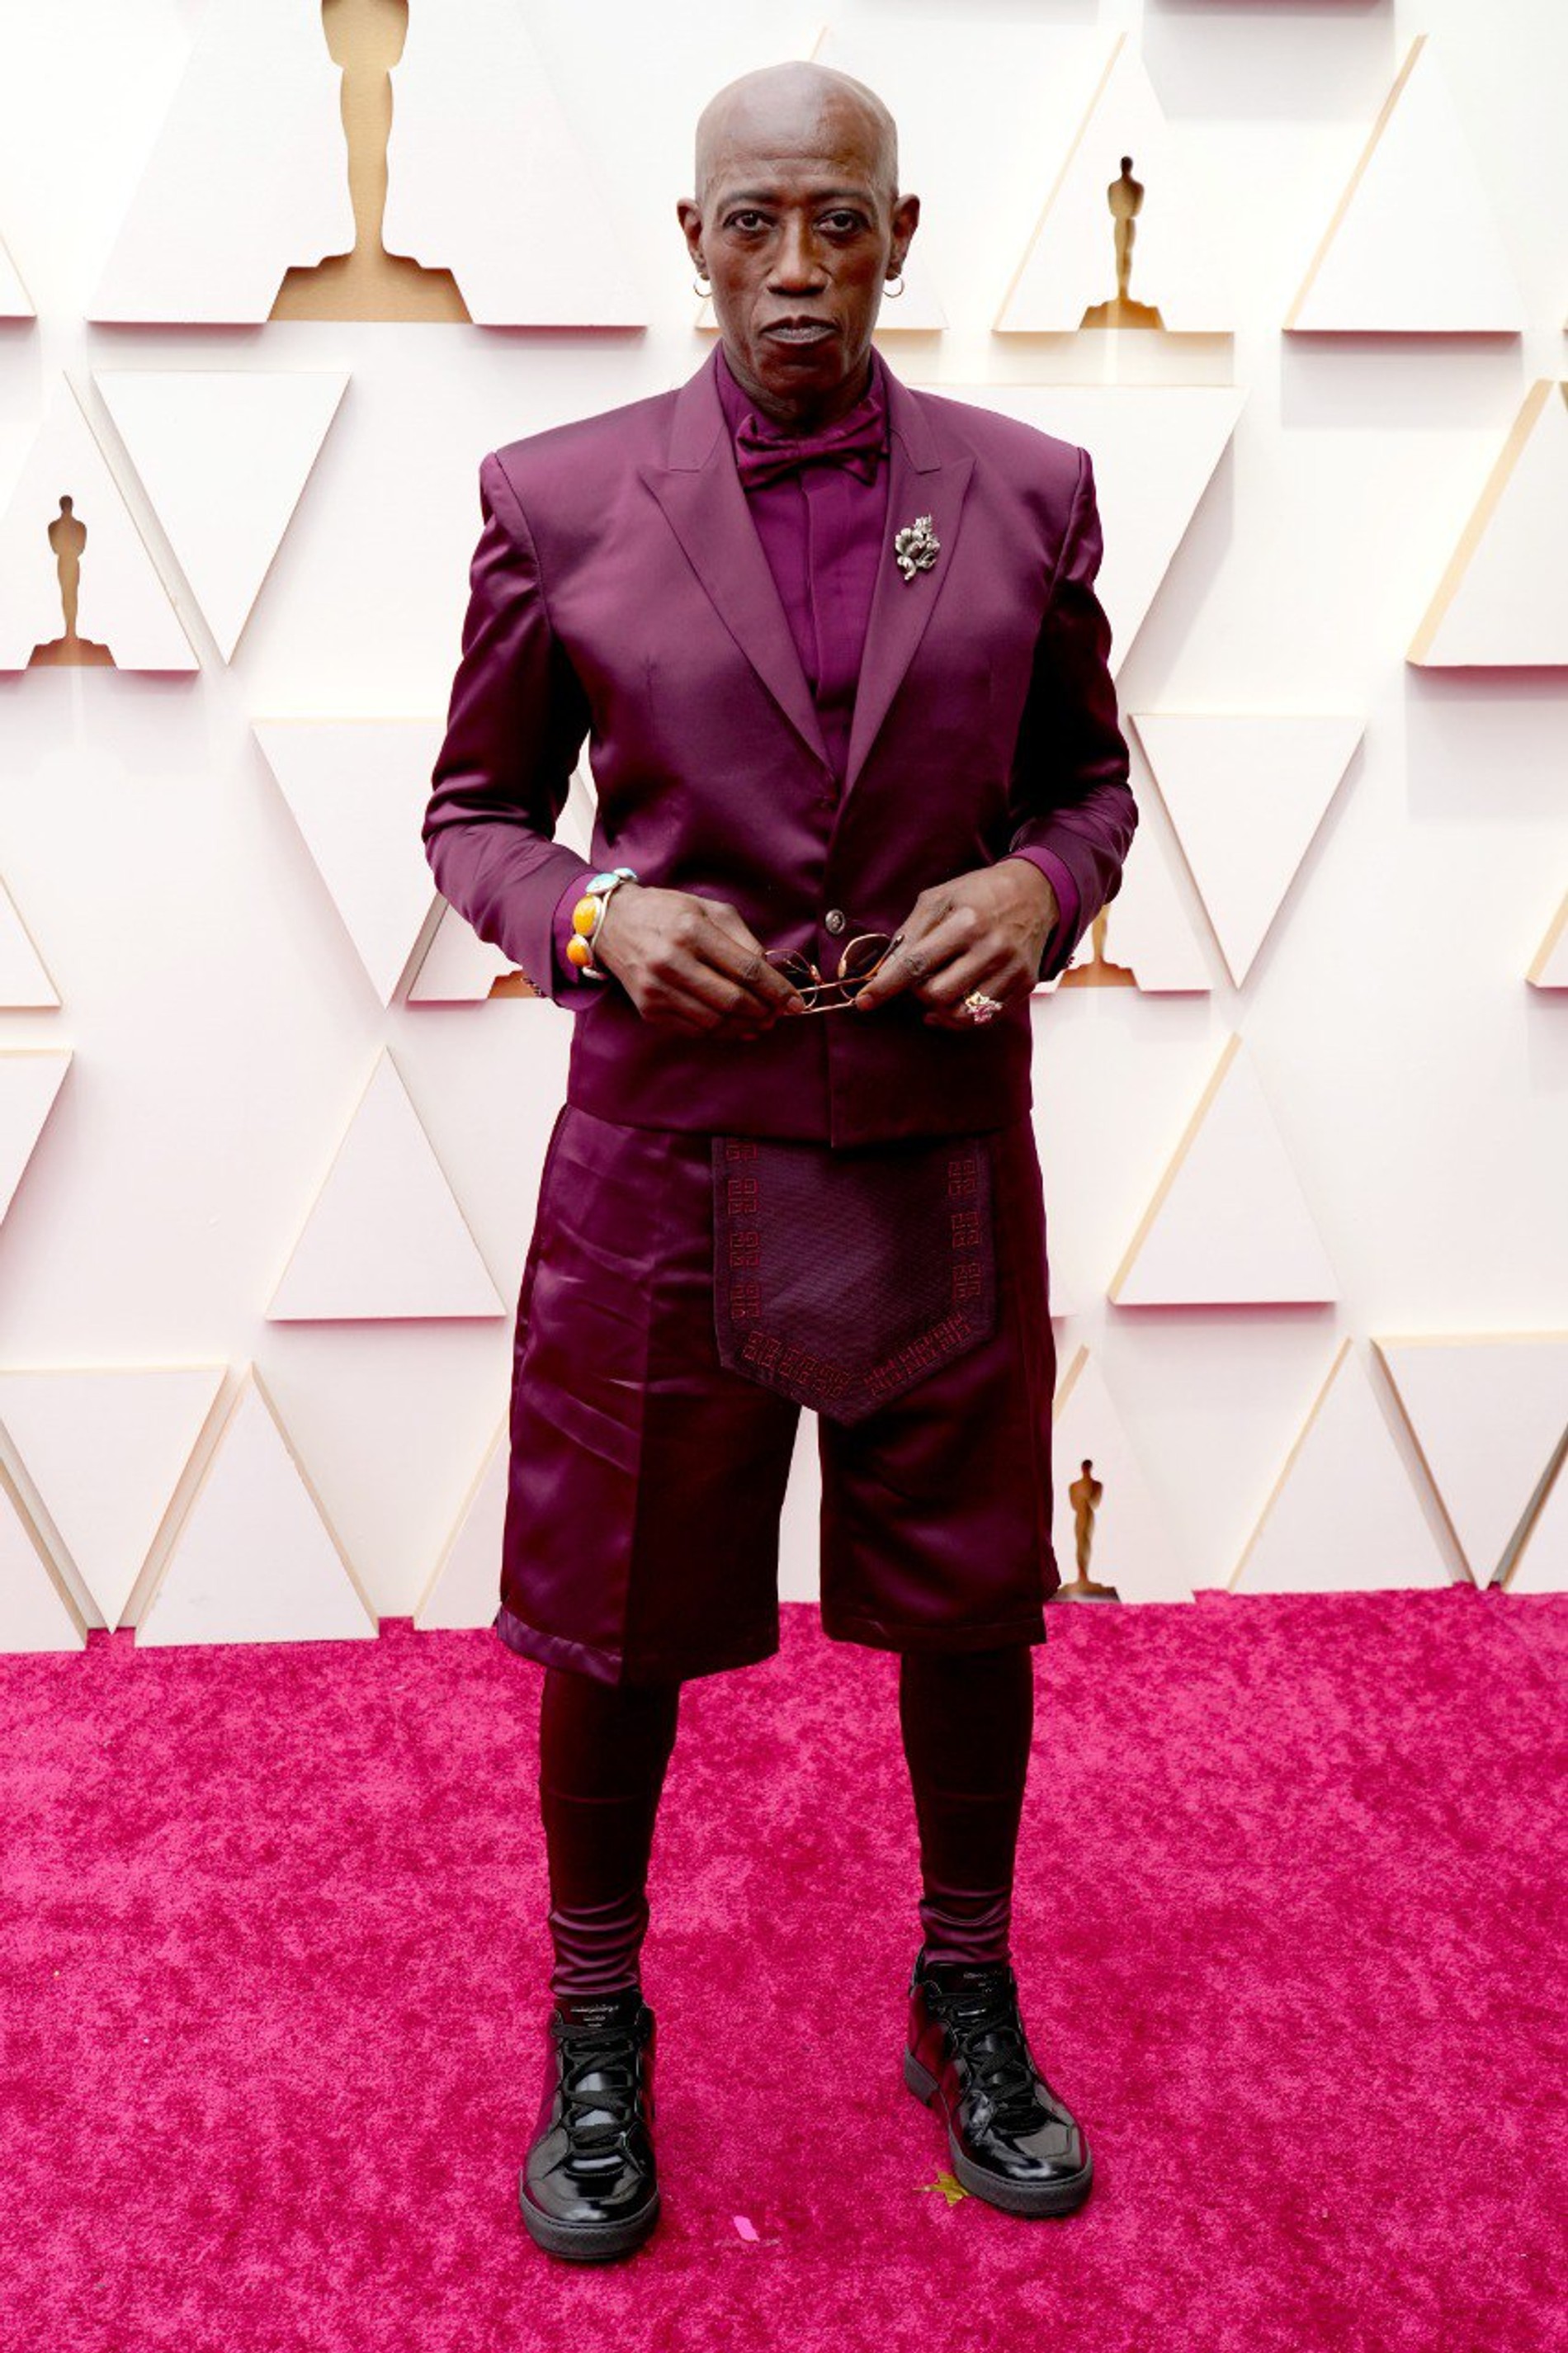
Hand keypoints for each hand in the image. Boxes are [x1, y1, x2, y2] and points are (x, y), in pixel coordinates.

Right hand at [593, 883, 805, 1035]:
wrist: (614, 924)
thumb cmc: (668, 913)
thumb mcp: (709, 910)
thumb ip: (742, 939)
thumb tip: (771, 974)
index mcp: (691, 931)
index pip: (746, 969)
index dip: (776, 990)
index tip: (796, 1002)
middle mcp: (671, 962)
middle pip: (733, 1000)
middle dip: (764, 1011)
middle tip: (779, 1014)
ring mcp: (657, 989)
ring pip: (715, 1021)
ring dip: (746, 1026)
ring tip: (762, 1022)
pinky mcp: (649, 1009)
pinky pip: (695, 1030)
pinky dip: (722, 1033)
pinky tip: (738, 1027)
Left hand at [850, 860, 1058, 1028]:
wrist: (1035, 892)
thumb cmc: (979, 894)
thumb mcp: (939, 898)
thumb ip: (910, 933)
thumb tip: (883, 970)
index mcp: (966, 922)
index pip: (916, 964)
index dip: (886, 986)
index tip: (864, 1001)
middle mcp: (991, 949)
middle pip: (936, 994)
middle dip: (918, 992)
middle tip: (920, 978)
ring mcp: (1011, 969)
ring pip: (960, 1012)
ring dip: (938, 1008)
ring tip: (936, 990)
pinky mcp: (1024, 984)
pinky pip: (984, 1018)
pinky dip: (960, 1017)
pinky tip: (950, 1006)